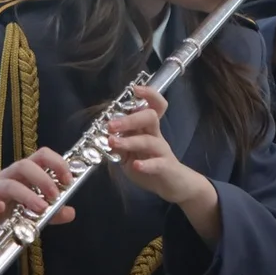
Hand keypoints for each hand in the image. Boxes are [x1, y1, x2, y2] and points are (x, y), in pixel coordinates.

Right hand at [0, 147, 76, 259]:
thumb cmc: (11, 214)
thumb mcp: (37, 214)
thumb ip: (54, 212)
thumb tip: (71, 212)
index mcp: (26, 173)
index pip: (42, 156)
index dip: (57, 163)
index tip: (68, 180)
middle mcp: (10, 175)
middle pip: (25, 165)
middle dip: (43, 179)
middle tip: (55, 196)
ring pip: (10, 183)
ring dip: (27, 195)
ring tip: (40, 208)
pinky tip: (1, 209)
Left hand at [106, 86, 205, 204]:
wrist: (173, 184)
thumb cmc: (150, 164)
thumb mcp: (129, 153)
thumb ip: (118, 143)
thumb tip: (102, 135)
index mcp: (147, 129)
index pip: (153, 106)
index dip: (148, 95)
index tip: (135, 89)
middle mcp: (156, 136)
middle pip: (150, 117)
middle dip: (129, 119)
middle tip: (111, 125)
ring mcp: (162, 151)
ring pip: (149, 140)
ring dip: (130, 141)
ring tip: (113, 143)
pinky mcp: (165, 167)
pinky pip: (158, 164)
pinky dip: (146, 164)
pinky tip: (136, 165)